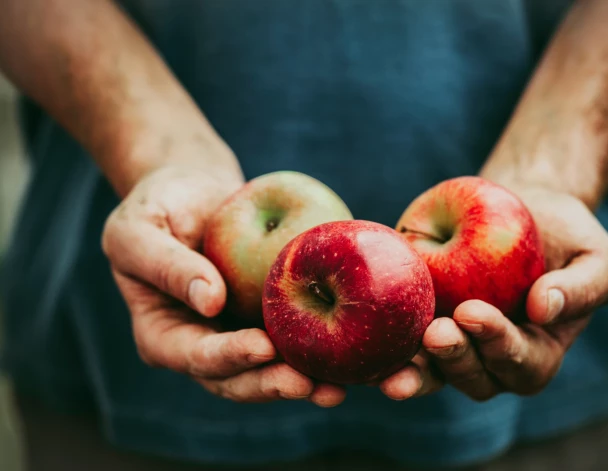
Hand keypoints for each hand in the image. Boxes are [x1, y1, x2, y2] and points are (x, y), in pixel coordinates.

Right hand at [101, 166, 345, 406]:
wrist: (193, 193)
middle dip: (272, 384)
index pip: (195, 356)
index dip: (228, 357)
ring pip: (269, 370)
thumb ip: (166, 265)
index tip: (262, 347)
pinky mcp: (267, 319)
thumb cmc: (157, 207)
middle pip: (237, 378)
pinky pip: (293, 338)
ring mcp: (237, 335)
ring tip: (336, 389)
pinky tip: (349, 354)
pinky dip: (319, 351)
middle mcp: (202, 344)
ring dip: (302, 382)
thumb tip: (210, 301)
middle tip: (309, 385)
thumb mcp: (138, 230)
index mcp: (163, 336)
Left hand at [378, 185, 607, 400]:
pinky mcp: (420, 320)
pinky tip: (370, 341)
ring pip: (434, 373)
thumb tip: (544, 309)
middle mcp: (491, 356)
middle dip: (455, 359)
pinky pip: (402, 343)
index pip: (521, 363)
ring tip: (398, 361)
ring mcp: (453, 341)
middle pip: (474, 378)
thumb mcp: (596, 256)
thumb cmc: (564, 235)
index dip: (498, 345)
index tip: (474, 313)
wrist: (518, 207)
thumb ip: (584, 287)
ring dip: (417, 370)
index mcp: (537, 350)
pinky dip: (386, 348)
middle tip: (436, 332)